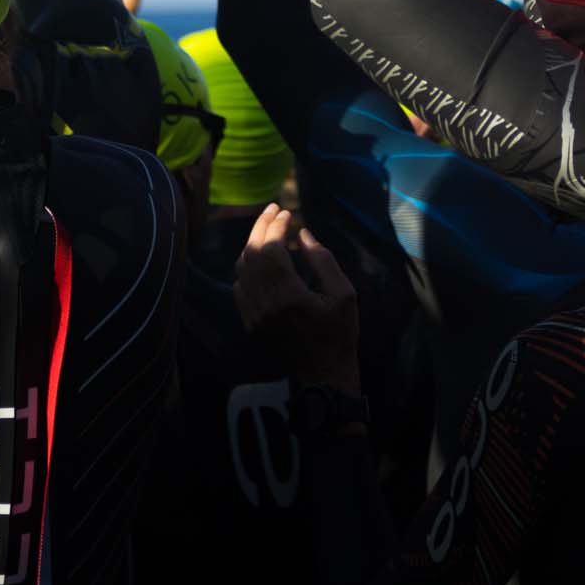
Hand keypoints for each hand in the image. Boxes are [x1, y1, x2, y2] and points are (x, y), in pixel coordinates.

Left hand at [233, 203, 359, 392]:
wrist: (323, 376)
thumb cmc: (340, 334)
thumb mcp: (344, 294)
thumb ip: (323, 261)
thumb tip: (303, 234)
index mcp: (288, 296)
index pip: (271, 249)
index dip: (277, 226)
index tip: (288, 212)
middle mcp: (265, 304)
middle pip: (252, 254)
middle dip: (261, 227)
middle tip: (273, 209)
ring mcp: (253, 315)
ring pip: (242, 269)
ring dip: (252, 244)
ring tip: (267, 228)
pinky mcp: (250, 323)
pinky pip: (240, 287)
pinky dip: (247, 267)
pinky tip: (260, 259)